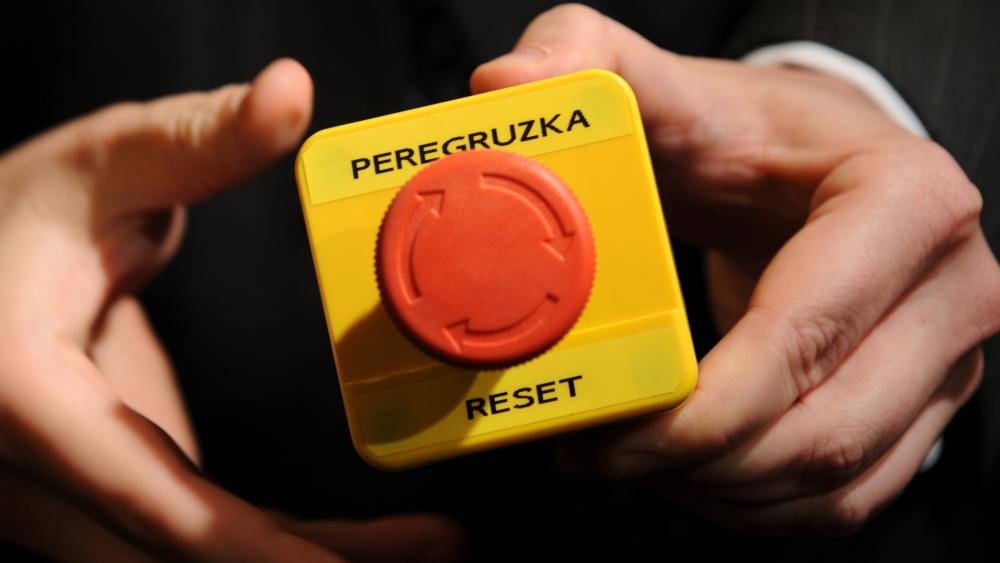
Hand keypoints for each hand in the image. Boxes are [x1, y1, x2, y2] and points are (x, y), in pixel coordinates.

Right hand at [0, 59, 460, 561]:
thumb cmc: (8, 220)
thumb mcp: (96, 170)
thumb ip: (192, 143)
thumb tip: (288, 93)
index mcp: (23, 402)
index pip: (153, 500)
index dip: (264, 548)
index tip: (360, 560)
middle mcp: (34, 475)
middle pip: (185, 555)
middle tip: (436, 548)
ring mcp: (69, 495)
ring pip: (199, 558)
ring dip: (314, 561)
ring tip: (427, 544)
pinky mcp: (114, 487)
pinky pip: (203, 532)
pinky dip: (284, 543)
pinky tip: (362, 539)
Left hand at [472, 5, 999, 533]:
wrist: (809, 163)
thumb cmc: (745, 129)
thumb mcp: (666, 80)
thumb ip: (582, 58)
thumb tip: (501, 84)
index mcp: (904, 204)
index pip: (801, 337)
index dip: (699, 408)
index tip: (612, 428)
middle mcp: (949, 289)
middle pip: (820, 430)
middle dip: (695, 465)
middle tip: (601, 454)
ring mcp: (945, 359)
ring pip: (834, 482)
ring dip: (717, 494)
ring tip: (630, 464)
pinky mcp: (921, 406)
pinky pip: (843, 497)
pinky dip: (756, 506)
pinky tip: (686, 475)